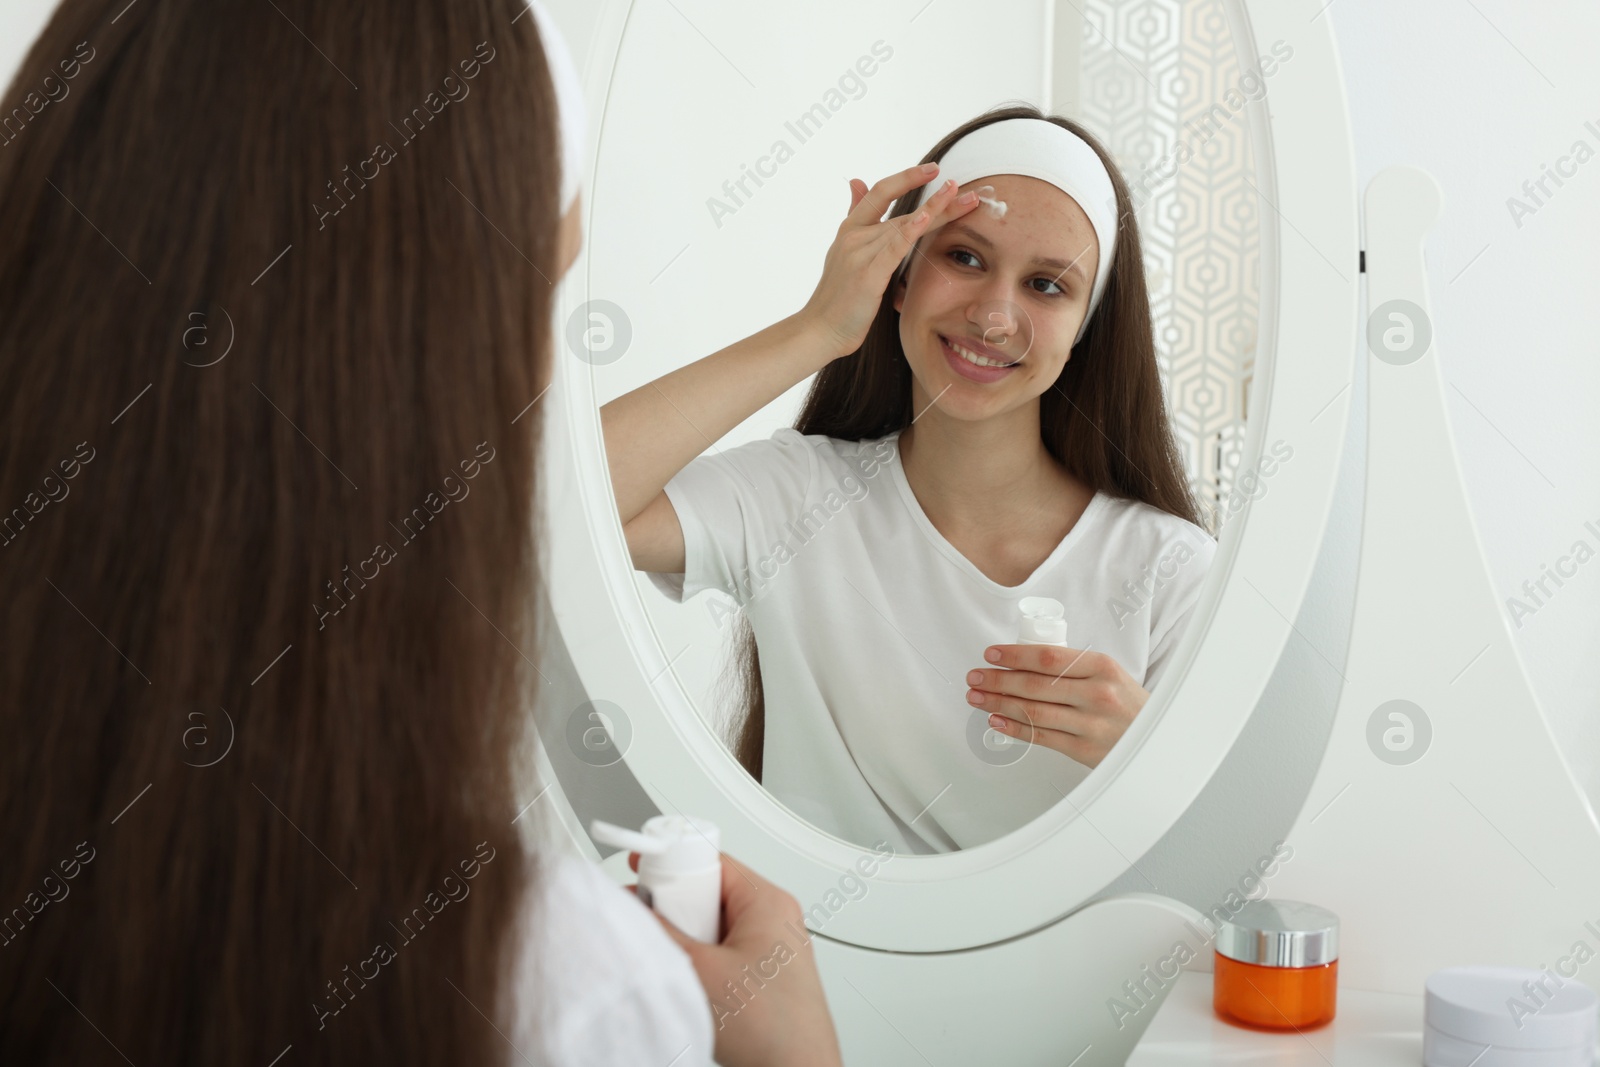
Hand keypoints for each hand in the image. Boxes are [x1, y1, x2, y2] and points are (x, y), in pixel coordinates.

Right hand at [628, 850, 842, 1066]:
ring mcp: (769, 946)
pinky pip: (720, 950)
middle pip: (706, 891)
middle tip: (662, 934)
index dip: (670, 865)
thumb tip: (632, 907)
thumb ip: (659, 932)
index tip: (640, 878)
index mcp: (767, 901)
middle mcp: (773, 917)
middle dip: (675, 911)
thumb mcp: (700, 971)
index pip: (708, 859)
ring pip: (709, 924)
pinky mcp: (761, 973)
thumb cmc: (774, 1029)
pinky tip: (694, 984)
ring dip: (686, 941)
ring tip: (683, 968)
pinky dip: (699, 961)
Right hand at [797, 162, 979, 360]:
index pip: (880, 193)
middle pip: (901, 210)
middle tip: (963, 185)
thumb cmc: (836, 298)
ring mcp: (860, 254)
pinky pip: (894, 248)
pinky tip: (926, 218)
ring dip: (937, 211)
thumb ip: (854, 216)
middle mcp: (854, 236)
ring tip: (963, 198)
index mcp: (850, 230)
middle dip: (937, 199)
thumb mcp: (844, 251)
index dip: (906, 177)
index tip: (933, 169)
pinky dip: (910, 231)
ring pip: (904, 225)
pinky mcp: (868, 275)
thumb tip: (856, 181)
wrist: (819, 330)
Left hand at [965, 645, 1149, 767]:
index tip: (992, 654)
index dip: (1014, 655)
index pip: (1049, 657)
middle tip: (975, 677)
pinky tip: (996, 721)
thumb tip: (1024, 661)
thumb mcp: (1110, 675)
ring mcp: (1090, 724)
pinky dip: (1015, 729)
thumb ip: (1073, 668)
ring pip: (1034, 711)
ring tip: (977, 697)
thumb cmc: (1128, 704)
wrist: (1158, 739)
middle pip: (1035, 685)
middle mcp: (1097, 694)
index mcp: (1103, 667)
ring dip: (999, 703)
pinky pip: (1041, 737)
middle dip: (998, 680)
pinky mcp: (1084, 750)